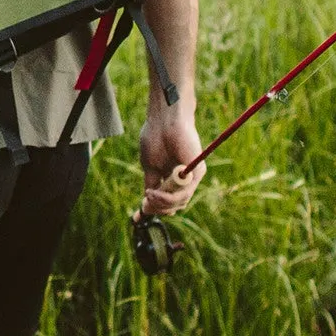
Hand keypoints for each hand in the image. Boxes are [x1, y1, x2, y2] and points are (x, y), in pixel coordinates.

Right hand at [139, 100, 200, 217]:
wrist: (164, 120)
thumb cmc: (155, 138)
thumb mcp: (150, 167)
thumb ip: (152, 184)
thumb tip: (147, 202)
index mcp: (173, 178)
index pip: (169, 201)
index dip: (155, 209)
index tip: (138, 215)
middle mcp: (185, 179)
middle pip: (175, 205)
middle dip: (158, 208)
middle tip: (146, 202)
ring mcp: (192, 176)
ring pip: (180, 202)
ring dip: (162, 203)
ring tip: (150, 194)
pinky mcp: (196, 172)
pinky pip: (184, 193)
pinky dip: (168, 197)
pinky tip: (155, 192)